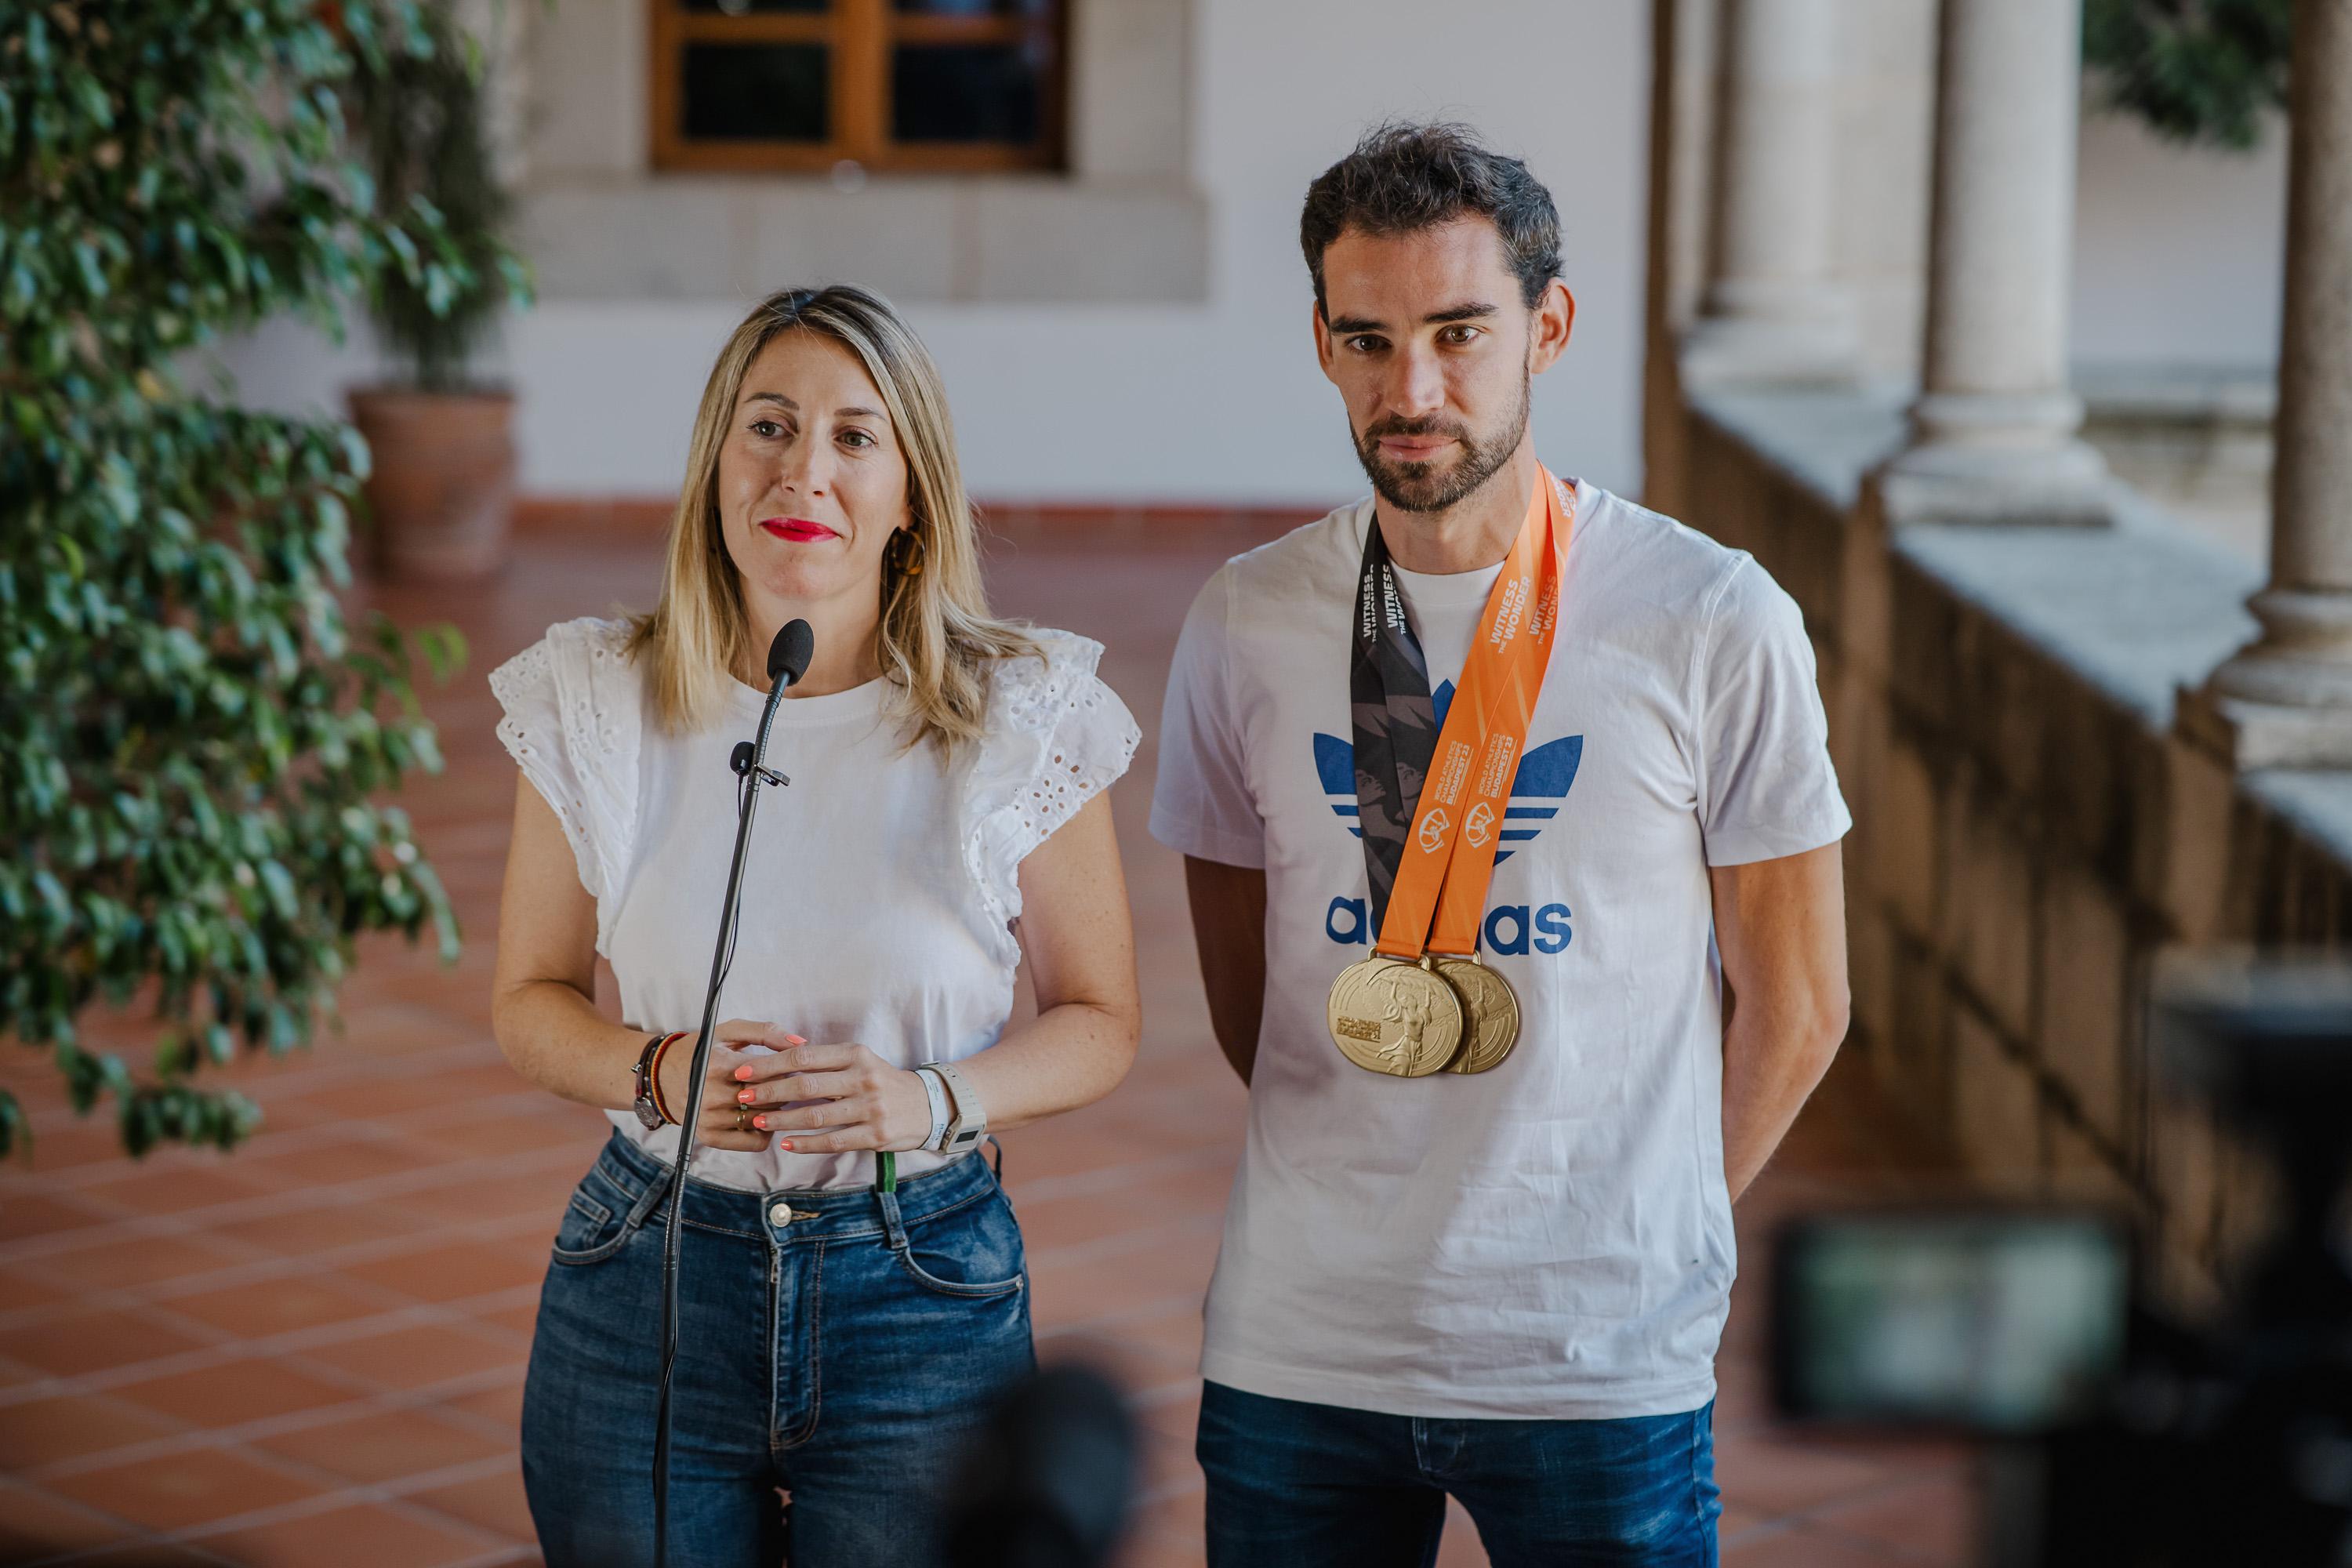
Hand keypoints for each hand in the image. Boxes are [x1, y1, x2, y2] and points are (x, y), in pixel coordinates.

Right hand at [656, 1020, 801, 1152]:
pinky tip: (762, 1116)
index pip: (770, 1072)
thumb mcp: (729, 1031)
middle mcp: (711, 1094)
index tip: (791, 1065)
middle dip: (784, 1089)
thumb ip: (766, 1032)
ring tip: (773, 1096)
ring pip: (765, 1118)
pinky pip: (755, 1142)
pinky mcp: (710, 1137)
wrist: (663, 1076)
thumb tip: (801, 1043)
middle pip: (769, 1097)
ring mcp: (709, 1119)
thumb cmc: (703, 1051)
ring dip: (777, 1109)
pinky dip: (766, 1130)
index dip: (787, 1069)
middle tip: (786, 1081)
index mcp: (717, 1064)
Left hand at [730, 1038, 935, 1154]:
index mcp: (856, 1054)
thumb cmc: (884, 1082)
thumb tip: (781, 1059)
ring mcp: (871, 1108)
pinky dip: (806, 1144)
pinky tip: (786, 1143)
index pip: (804, 1057)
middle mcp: (864, 1078)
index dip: (770, 1064)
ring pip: (816, 1116)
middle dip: (769, 1092)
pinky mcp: (875, 1135)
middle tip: (743, 1098)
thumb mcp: (861, 1061)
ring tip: (758, 1121)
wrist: (928, 1105)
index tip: (745, 1071)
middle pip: (806, 1086)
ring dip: (781, 1121)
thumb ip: (827, 1061)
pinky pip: (833, 1141)